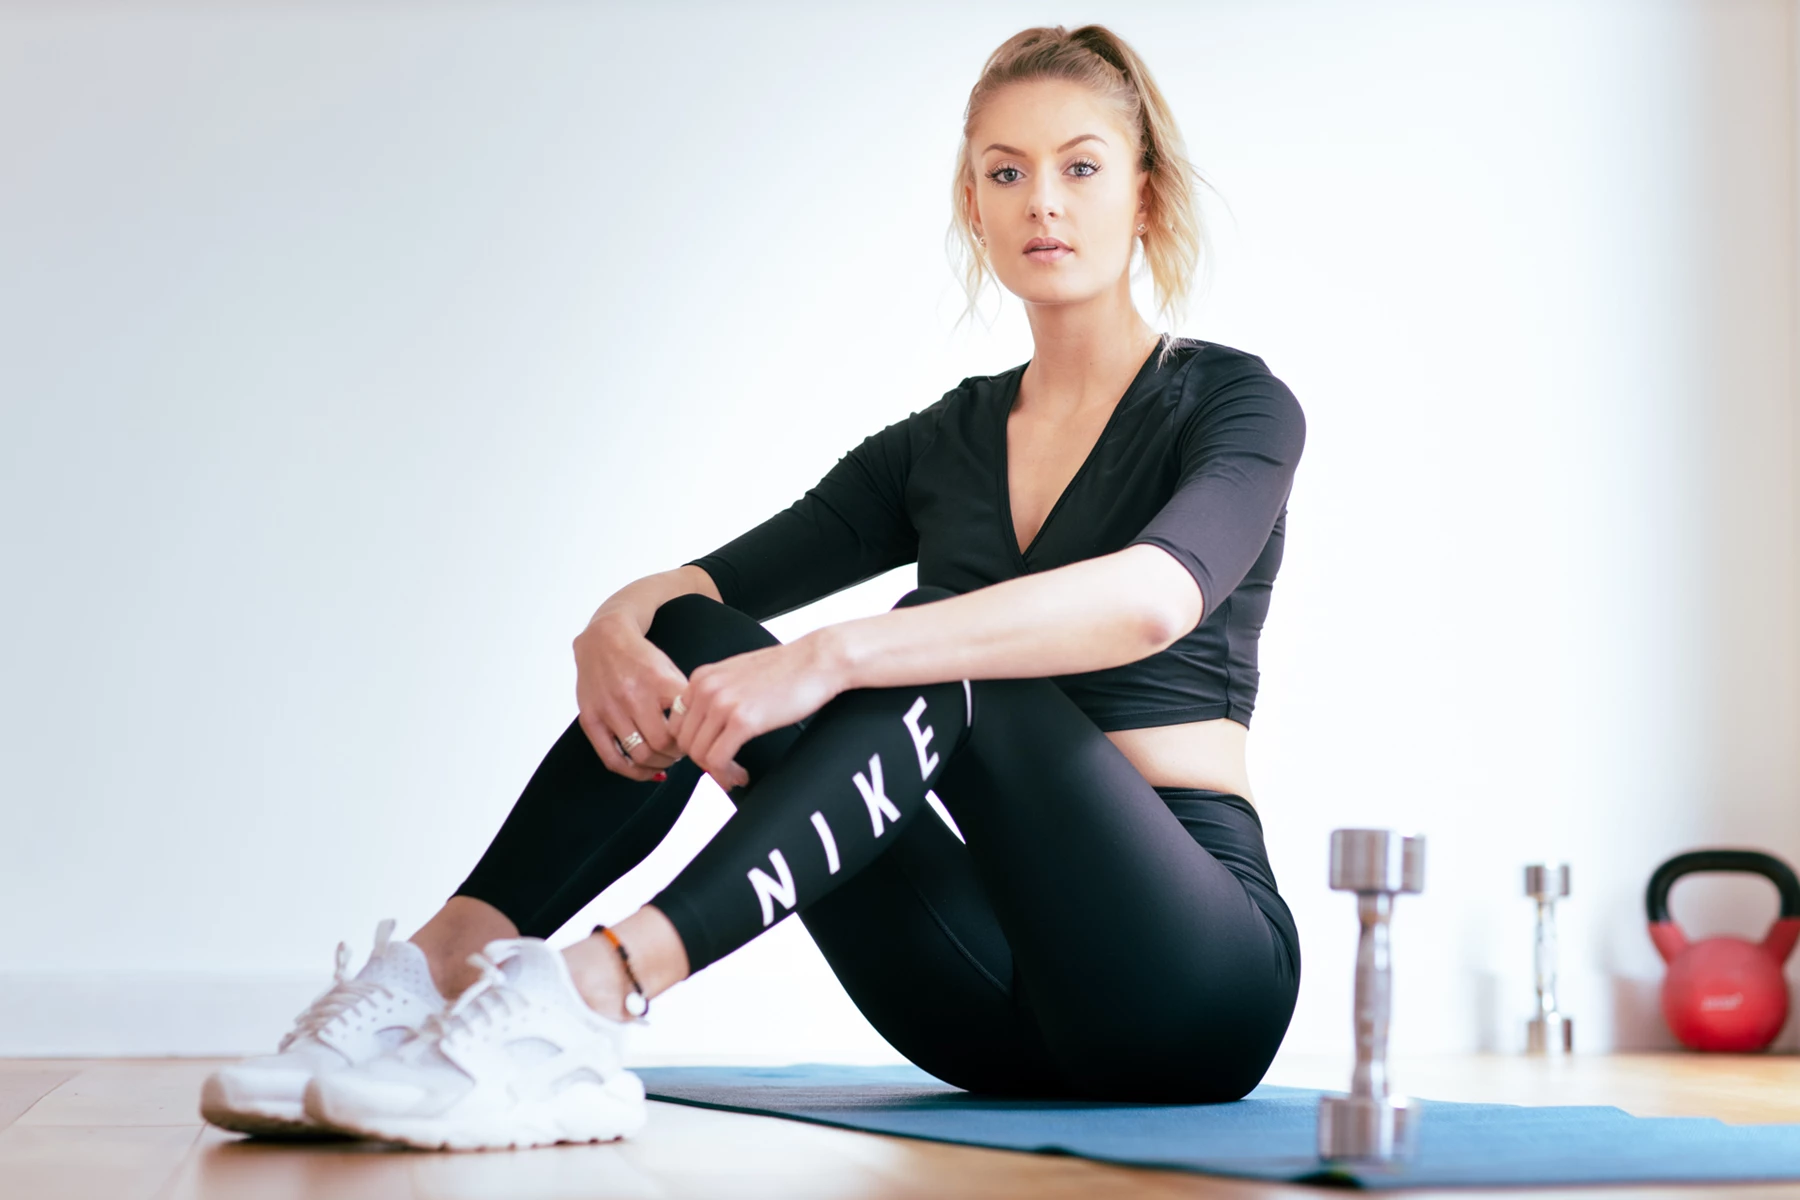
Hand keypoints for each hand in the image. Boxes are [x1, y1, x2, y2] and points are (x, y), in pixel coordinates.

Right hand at [572, 613, 688, 781]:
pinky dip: (632, 771)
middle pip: (662, 744)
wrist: (603, 640)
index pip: (684, 723)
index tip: (696, 739)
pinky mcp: (591, 720)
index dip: (694, 737)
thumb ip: (683, 698)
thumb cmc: (640, 657)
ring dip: (658, 763)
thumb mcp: (669, 668)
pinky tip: (645, 769)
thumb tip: (701, 732)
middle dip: (677, 754)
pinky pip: (612, 759)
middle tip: (681, 751)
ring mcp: (609, 710)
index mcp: (658, 681)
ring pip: (639, 755)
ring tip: (665, 758)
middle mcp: (632, 696)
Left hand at [667, 636, 843, 794]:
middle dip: (703, 761)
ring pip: (698, 755)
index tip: (710, 754)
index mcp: (702, 678)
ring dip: (716, 772)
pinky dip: (727, 775)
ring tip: (735, 774)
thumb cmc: (787, 669)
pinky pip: (717, 760)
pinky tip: (742, 774)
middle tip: (724, 769)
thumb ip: (718, 695)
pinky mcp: (742, 720)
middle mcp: (706, 689)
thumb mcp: (739, 675)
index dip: (693, 744)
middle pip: (684, 742)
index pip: (677, 722)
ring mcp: (722, 704)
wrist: (817, 661)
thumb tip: (709, 726)